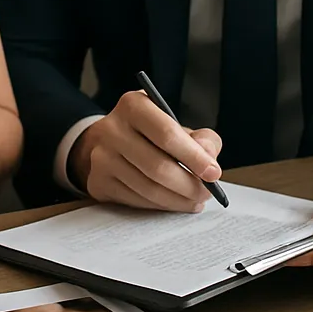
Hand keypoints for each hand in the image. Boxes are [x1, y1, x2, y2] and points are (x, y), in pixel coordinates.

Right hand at [69, 91, 221, 211]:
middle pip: (158, 166)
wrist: (106, 141)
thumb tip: (209, 159)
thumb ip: (201, 138)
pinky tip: (174, 202)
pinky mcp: (98, 181)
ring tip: (194, 200)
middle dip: (189, 185)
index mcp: (133, 106)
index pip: (167, 134)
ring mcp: (102, 157)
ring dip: (178, 200)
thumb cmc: (149, 132)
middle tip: (207, 192)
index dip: (194, 156)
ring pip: (148, 188)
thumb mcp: (175, 123)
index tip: (213, 173)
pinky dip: (161, 205)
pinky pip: (136, 200)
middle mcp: (112, 129)